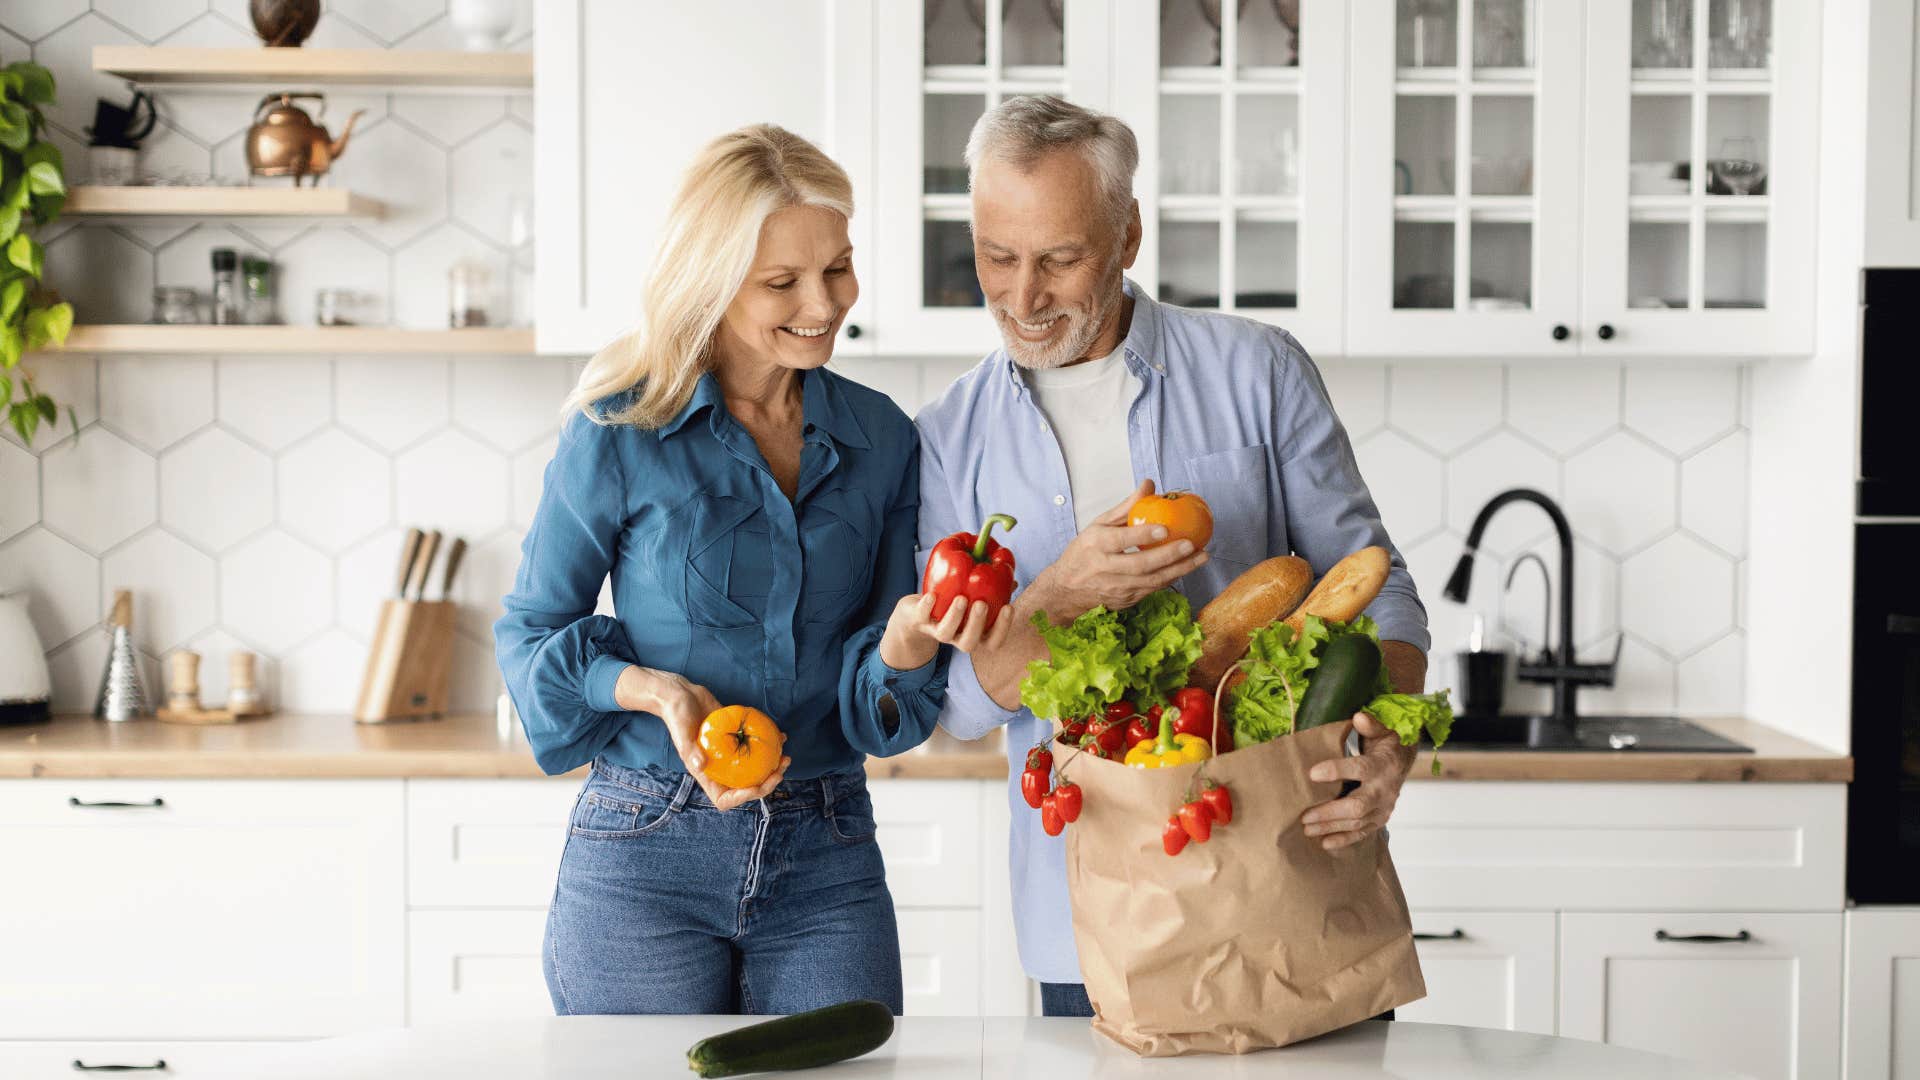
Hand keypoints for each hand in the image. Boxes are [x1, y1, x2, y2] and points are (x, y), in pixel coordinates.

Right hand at [615, 666, 789, 811]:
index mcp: (706, 774)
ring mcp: (730, 755)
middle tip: (782, 767)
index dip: (742, 799)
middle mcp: (720, 768)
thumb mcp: (681, 733)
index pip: (724, 799)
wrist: (680, 695)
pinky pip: (756, 746)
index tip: (757, 786)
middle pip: (746, 787)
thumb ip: (690, 750)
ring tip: (786, 755)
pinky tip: (781, 734)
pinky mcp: (737, 738)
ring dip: (773, 766)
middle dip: (767, 783)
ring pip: (755, 769)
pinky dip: (770, 743)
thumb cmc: (677, 716)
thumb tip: (701, 766)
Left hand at [880, 592, 1015, 669]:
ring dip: (954, 617)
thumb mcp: (973, 598)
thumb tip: (1012, 580)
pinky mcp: (918, 620)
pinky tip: (932, 595)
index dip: (1002, 628)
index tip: (1009, 607)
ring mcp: (936, 630)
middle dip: (976, 624)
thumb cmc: (952, 604)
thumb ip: (994, 591)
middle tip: (981, 604)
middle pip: (968, 643)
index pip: (992, 641)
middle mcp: (955, 637)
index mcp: (973, 634)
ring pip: (945, 634)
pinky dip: (926, 607)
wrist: (915, 612)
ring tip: (961, 598)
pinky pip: (922, 617)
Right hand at [1027, 480, 1209, 616]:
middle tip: (1190, 544)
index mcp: (1095, 545)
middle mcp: (1104, 569)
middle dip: (1168, 556)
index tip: (1164, 529)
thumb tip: (1149, 485)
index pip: (1120, 540)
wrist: (1066, 591)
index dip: (1142, 535)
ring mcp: (1115, 588)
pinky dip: (1172, 579)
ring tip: (1201, 557)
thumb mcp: (1098, 525)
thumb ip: (1125, 507)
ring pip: (1151, 581)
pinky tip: (1187, 568)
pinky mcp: (1125, 601)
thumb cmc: (1084, 553)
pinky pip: (1152, 590)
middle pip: (1140, 565)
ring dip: (1179, 570)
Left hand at [1299, 712, 1416, 850]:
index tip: (1312, 773)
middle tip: (1304, 816)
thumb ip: (1371, 725)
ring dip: (1331, 827)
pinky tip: (1324, 843)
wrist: (1404, 760)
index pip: (1360, 769)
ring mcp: (1384, 807)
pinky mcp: (1381, 818)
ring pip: (1358, 822)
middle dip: (1329, 812)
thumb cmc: (1386, 743)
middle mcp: (1385, 789)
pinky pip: (1363, 833)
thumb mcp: (1382, 729)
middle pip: (1357, 805)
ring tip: (1306, 829)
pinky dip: (1344, 839)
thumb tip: (1359, 717)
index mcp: (1383, 765)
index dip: (1336, 771)